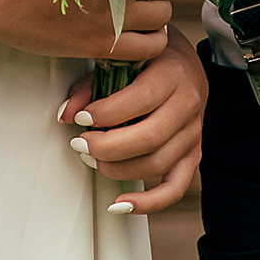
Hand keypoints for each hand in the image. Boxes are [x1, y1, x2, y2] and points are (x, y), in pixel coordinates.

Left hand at [56, 26, 206, 213]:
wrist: (182, 59)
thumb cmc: (148, 55)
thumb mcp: (123, 55)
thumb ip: (92, 81)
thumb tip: (65, 114)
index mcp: (174, 72)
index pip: (140, 100)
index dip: (105, 114)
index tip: (80, 117)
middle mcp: (189, 103)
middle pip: (149, 138)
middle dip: (107, 147)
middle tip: (80, 143)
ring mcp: (193, 132)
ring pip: (156, 164)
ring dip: (117, 169)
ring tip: (92, 159)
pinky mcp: (192, 154)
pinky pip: (174, 188)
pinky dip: (148, 202)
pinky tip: (120, 204)